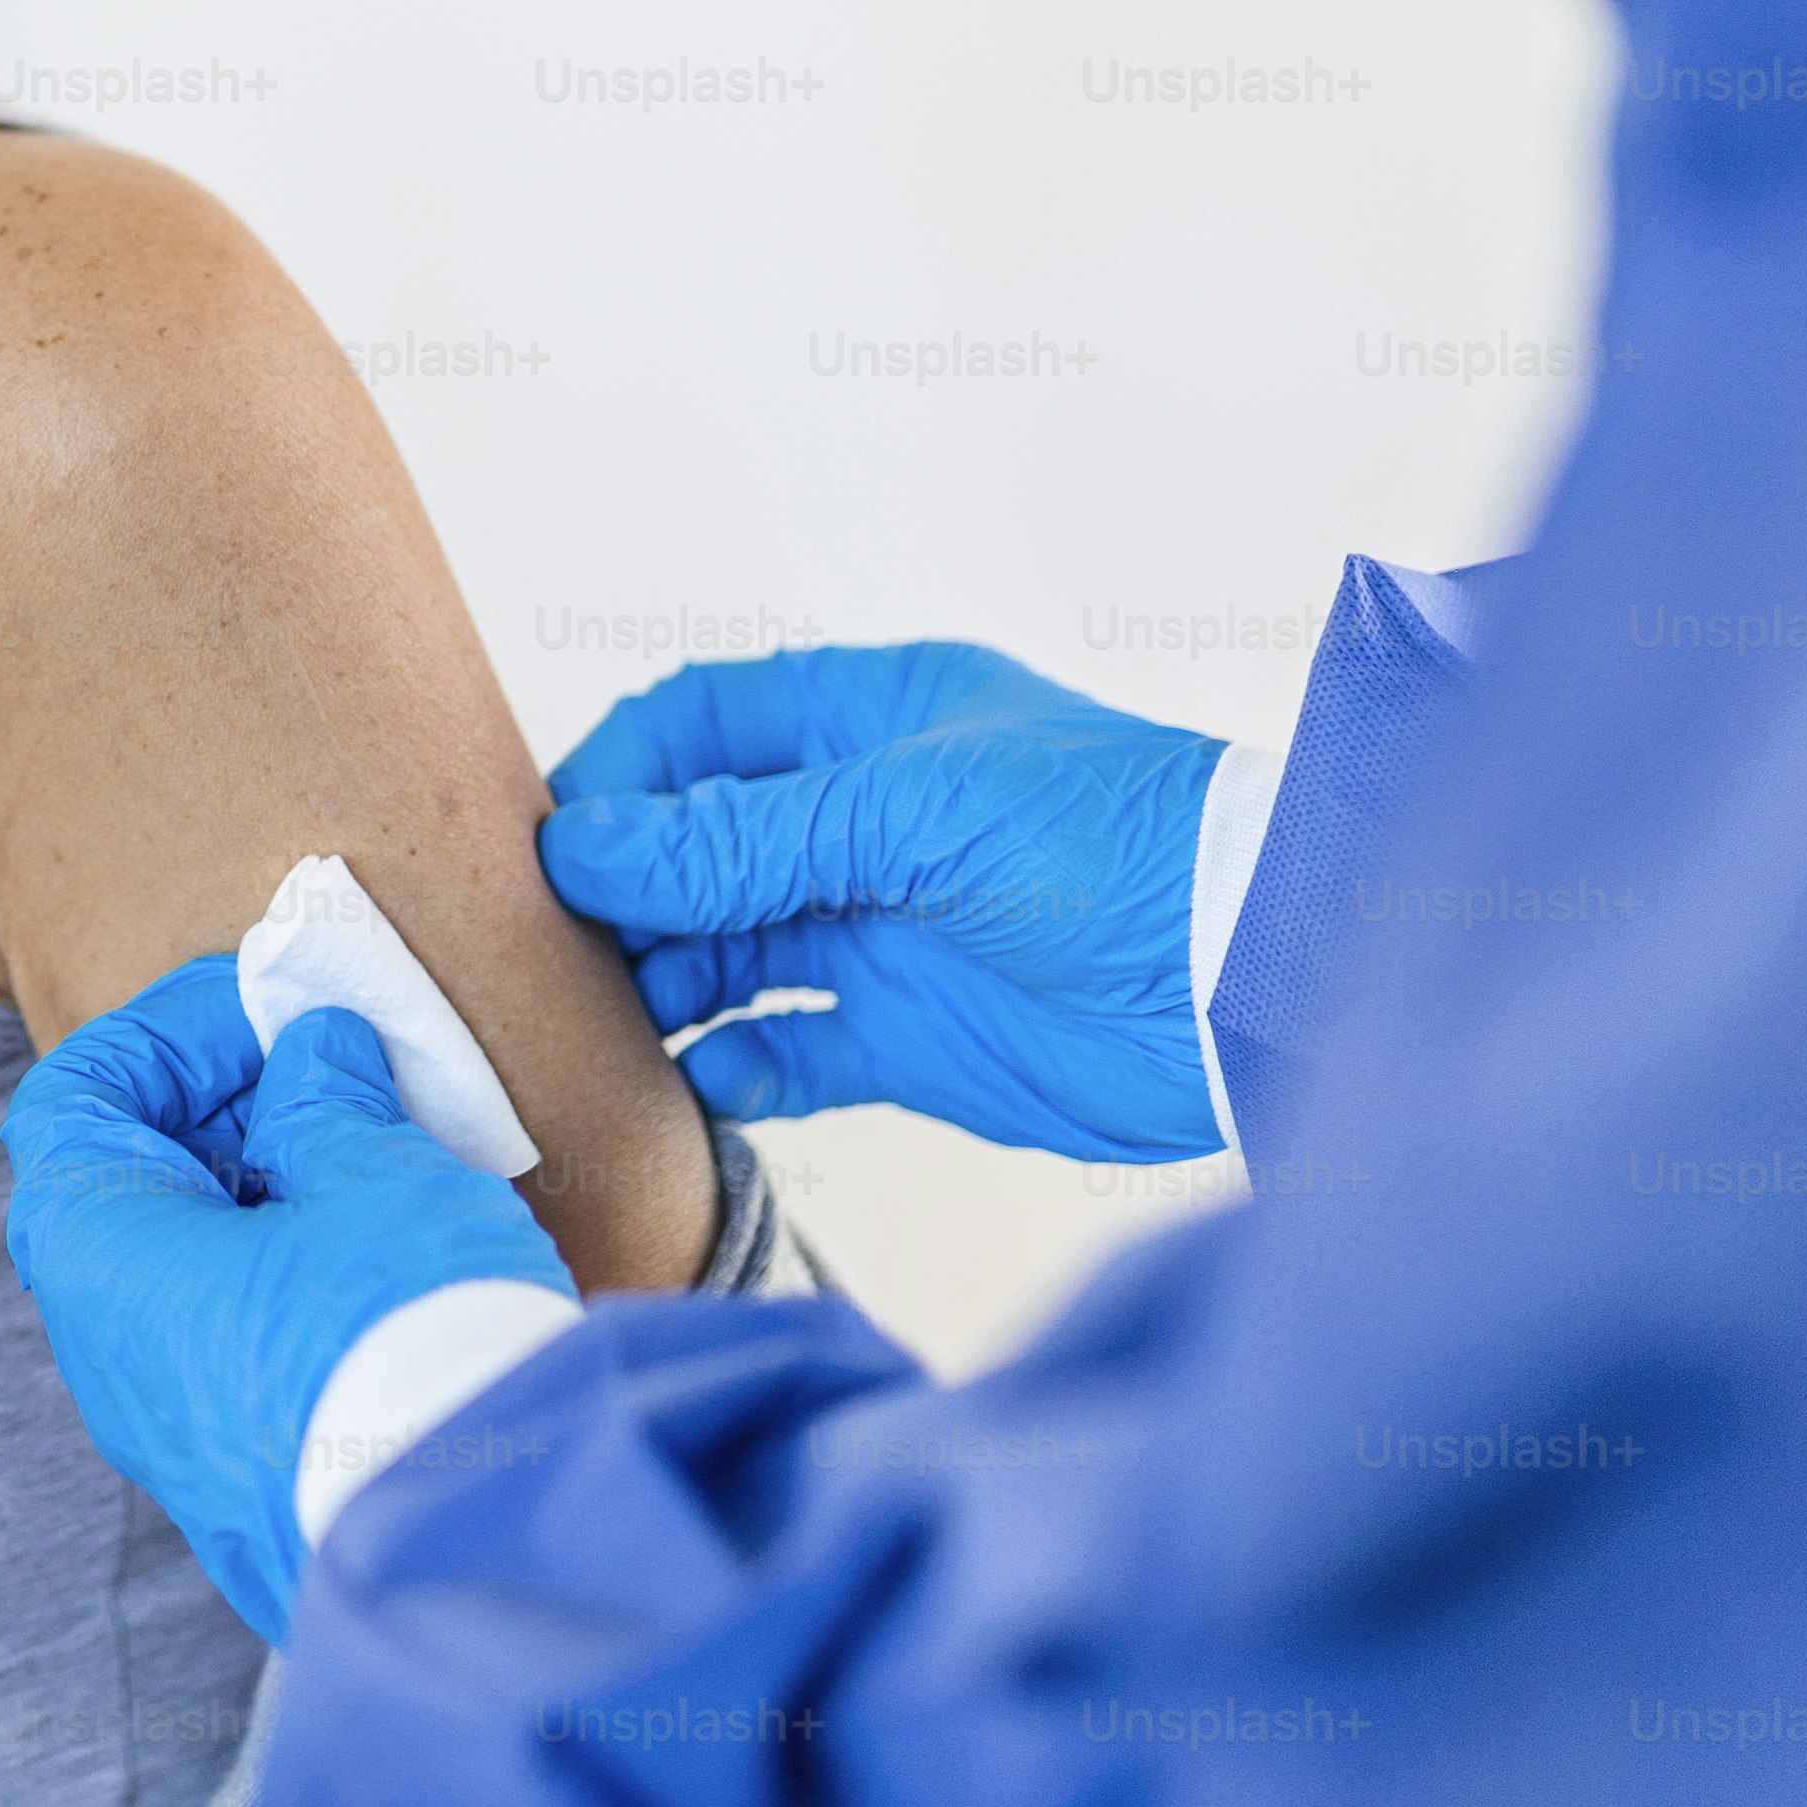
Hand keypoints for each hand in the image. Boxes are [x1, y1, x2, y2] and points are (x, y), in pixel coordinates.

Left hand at [2, 961, 572, 1639]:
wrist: (481, 1550)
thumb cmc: (406, 1340)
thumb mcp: (375, 1175)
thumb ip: (328, 1101)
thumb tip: (312, 1059)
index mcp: (102, 1258)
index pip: (72, 1104)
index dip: (163, 1037)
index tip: (267, 1012)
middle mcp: (108, 1353)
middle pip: (127, 1186)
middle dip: (227, 1113)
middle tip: (335, 1075)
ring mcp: (168, 1431)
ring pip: (187, 1272)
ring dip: (268, 1195)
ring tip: (378, 1155)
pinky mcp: (239, 1481)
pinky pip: (233, 1346)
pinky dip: (289, 1277)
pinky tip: (386, 1253)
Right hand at [534, 643, 1225, 1163]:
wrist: (1250, 981)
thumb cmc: (1116, 852)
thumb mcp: (910, 814)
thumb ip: (742, 839)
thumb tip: (586, 848)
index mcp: (867, 724)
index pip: (698, 727)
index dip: (619, 780)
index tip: (556, 848)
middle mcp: (859, 823)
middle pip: (691, 847)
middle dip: (624, 894)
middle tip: (567, 949)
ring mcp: (876, 931)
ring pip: (720, 952)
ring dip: (663, 986)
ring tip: (627, 1022)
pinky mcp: (899, 1038)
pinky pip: (780, 1053)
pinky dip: (730, 1071)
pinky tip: (705, 1082)